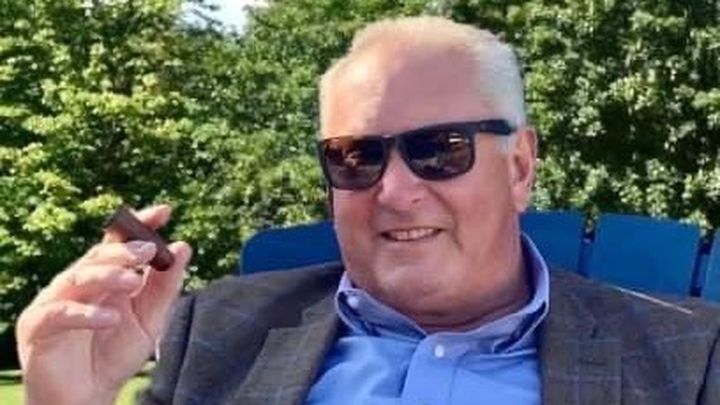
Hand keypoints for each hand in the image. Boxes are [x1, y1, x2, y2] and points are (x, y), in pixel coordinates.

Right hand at [16, 205, 191, 404]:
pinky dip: (86, 313)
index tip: (165, 211)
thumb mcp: (150, 320)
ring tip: (133, 281)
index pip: (120, 243)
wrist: (88, 399)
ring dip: (106, 275)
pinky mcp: (38, 326)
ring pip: (78, 277)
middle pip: (98, 256)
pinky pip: (60, 313)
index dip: (140, 224)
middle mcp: (79, 284)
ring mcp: (56, 302)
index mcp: (106, 278)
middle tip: (148, 249)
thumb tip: (184, 247)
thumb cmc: (115, 356)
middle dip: (124, 250)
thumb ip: (165, 286)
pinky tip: (111, 319)